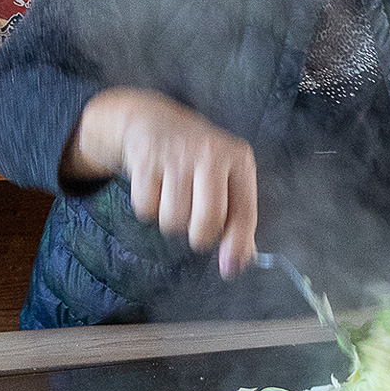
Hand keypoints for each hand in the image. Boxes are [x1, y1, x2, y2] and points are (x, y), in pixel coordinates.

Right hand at [65, 87, 258, 277]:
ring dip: (172, 220)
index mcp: (238, 159)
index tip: (230, 268)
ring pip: (174, 220)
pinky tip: (156, 186)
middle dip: (200, 235)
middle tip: (195, 225)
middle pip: (208, 221)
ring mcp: (177, 156)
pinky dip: (149, 207)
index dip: (237, 244)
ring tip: (176, 196)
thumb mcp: (227, 178)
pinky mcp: (146, 161)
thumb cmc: (199, 160)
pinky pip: (146, 209)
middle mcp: (211, 154)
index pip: (243, 212)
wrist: (154, 121)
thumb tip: (239, 262)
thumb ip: (238, 220)